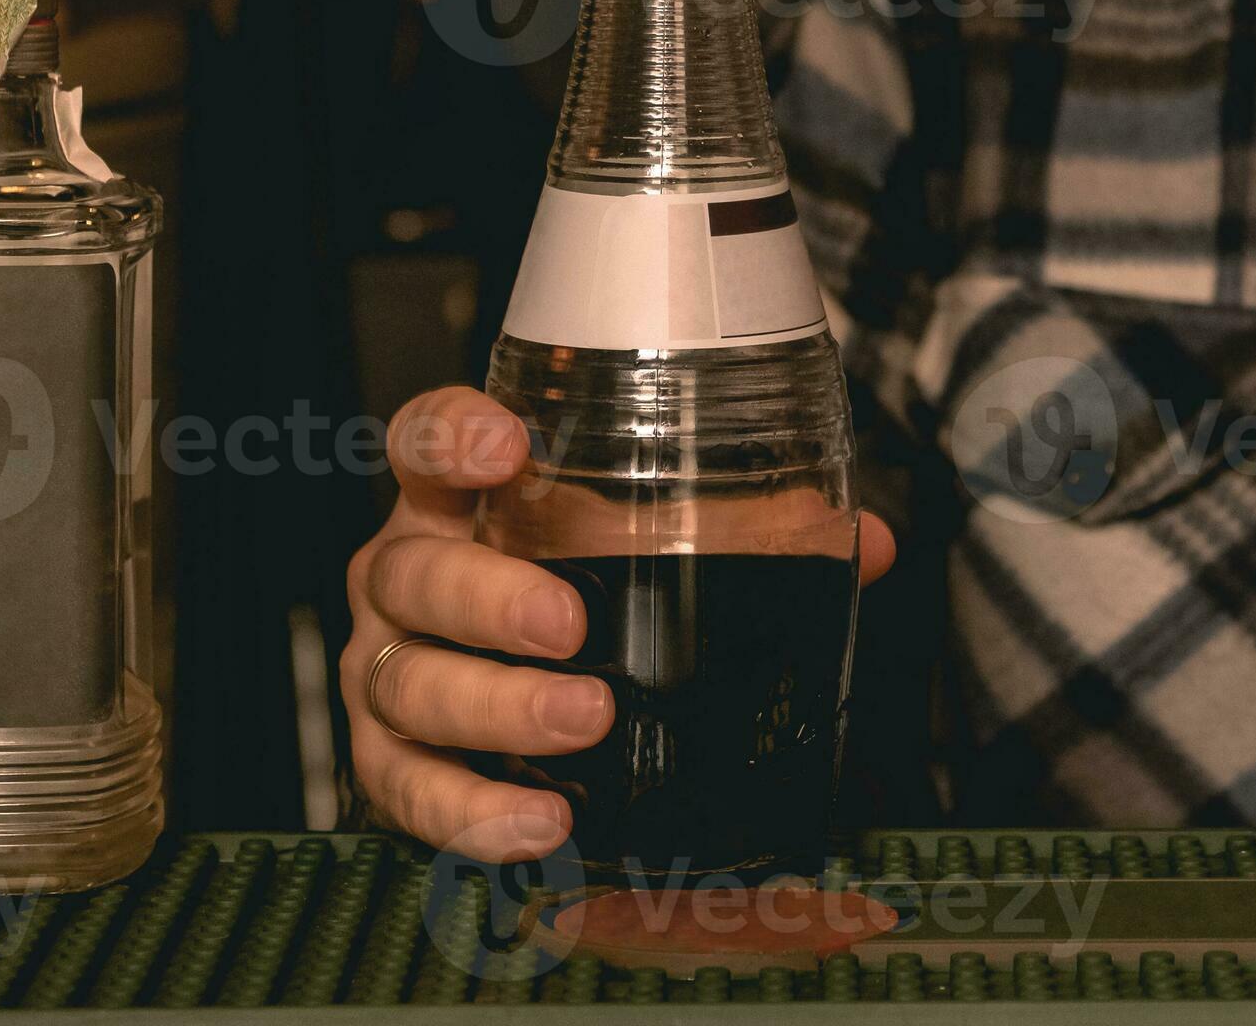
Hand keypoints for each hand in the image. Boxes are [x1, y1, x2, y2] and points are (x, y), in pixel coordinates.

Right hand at [344, 387, 897, 859]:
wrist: (510, 689)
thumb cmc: (579, 593)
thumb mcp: (656, 548)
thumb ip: (756, 534)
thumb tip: (868, 544)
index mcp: (460, 504)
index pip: (423, 441)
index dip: (451, 434)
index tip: (504, 445)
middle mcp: (405, 577)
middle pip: (414, 573)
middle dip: (491, 600)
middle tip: (572, 626)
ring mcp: (386, 669)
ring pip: (408, 681)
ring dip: (497, 708)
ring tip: (584, 722)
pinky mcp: (389, 760)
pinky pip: (410, 789)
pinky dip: (473, 812)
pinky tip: (540, 821)